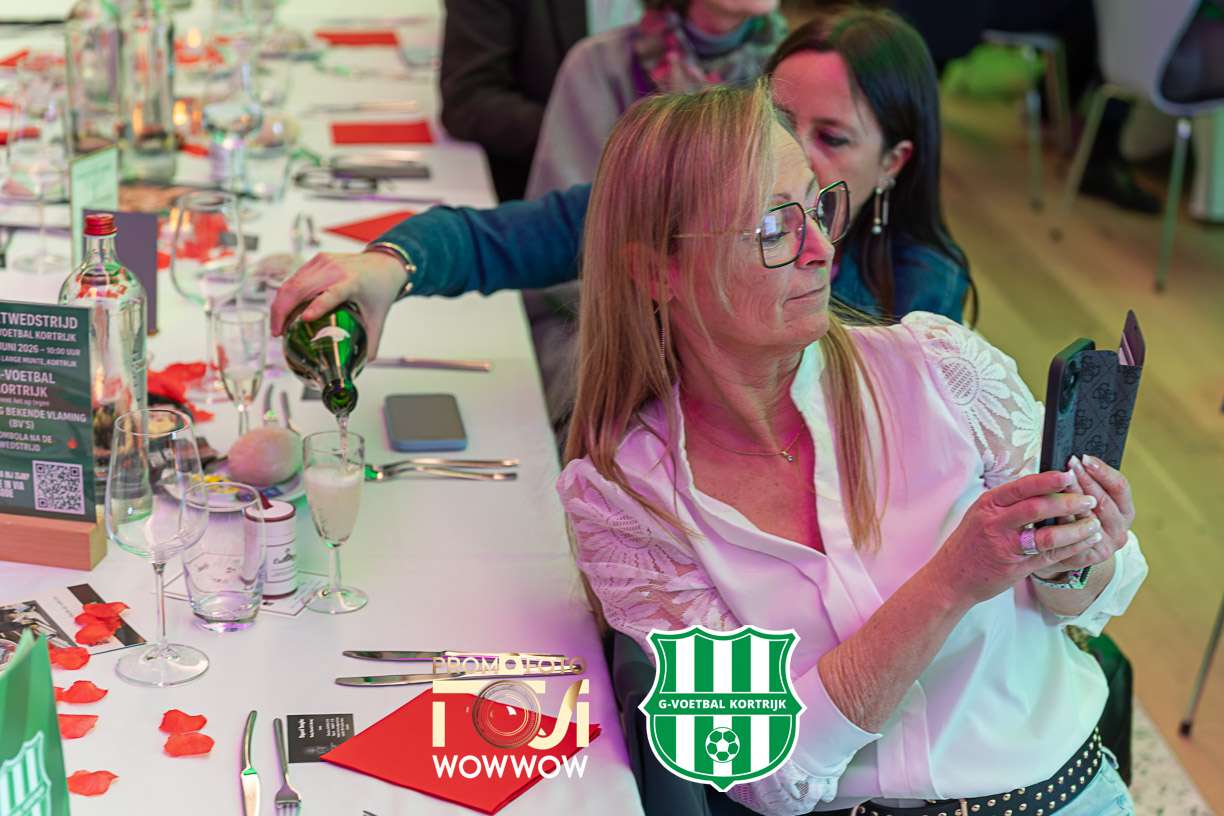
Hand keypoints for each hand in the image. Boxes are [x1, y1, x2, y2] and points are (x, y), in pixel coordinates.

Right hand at [269, 250, 406, 358]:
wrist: (383, 263)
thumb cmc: (380, 290)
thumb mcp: (378, 318)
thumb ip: (370, 344)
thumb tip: (359, 368)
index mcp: (353, 282)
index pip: (333, 293)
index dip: (318, 305)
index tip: (305, 319)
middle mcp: (336, 269)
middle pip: (299, 288)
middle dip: (282, 312)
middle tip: (277, 334)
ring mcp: (323, 262)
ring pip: (291, 283)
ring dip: (280, 305)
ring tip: (278, 327)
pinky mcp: (316, 260)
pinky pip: (294, 279)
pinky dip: (285, 297)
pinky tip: (284, 313)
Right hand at [926, 469, 1103, 607]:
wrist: (951, 576)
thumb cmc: (969, 542)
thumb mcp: (980, 514)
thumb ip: (1007, 502)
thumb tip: (1041, 485)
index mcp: (988, 505)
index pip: (1022, 487)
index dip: (1048, 481)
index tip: (1069, 475)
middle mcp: (995, 524)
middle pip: (1037, 508)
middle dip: (1068, 503)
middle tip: (1089, 500)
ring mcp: (1005, 547)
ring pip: (1047, 536)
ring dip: (1076, 529)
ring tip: (1093, 524)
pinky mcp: (1016, 568)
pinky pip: (1050, 556)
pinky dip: (1071, 549)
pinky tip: (1085, 542)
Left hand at [1033, 455, 1134, 576]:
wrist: (1066, 552)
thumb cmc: (1076, 518)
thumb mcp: (1088, 500)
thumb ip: (1086, 484)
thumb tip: (1073, 460)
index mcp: (1125, 510)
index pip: (1120, 486)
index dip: (1103, 471)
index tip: (1085, 457)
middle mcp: (1120, 528)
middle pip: (1103, 500)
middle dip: (1084, 480)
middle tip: (1068, 464)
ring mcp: (1107, 544)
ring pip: (1088, 518)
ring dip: (1072, 499)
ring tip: (1058, 482)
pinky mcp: (1089, 557)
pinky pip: (1075, 537)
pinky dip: (1063, 522)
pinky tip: (1052, 510)